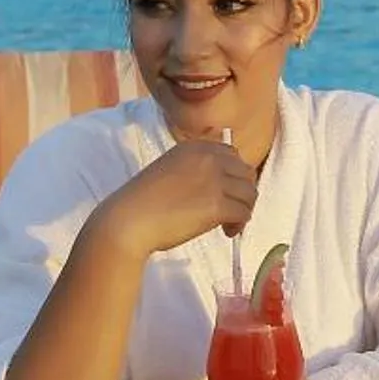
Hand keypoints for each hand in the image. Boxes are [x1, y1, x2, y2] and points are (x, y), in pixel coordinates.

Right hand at [92, 139, 255, 256]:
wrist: (129, 220)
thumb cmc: (143, 201)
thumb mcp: (170, 169)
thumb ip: (194, 168)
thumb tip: (219, 183)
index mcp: (195, 147)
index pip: (232, 155)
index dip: (234, 176)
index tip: (224, 192)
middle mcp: (208, 158)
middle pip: (246, 173)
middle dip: (242, 193)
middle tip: (229, 211)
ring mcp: (214, 180)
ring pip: (250, 194)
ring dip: (243, 210)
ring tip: (226, 224)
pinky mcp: (217, 205)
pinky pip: (244, 213)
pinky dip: (239, 225)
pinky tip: (226, 232)